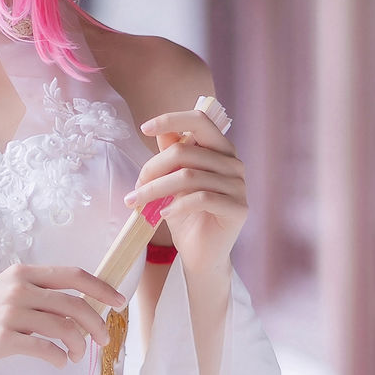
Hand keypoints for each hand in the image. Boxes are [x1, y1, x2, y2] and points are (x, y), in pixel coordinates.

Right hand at [0, 264, 123, 374]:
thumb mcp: (6, 291)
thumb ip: (39, 293)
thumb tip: (80, 306)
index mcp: (23, 273)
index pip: (73, 276)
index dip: (102, 289)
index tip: (119, 303)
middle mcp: (19, 289)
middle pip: (75, 304)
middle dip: (97, 324)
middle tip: (104, 340)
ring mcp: (10, 313)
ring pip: (64, 328)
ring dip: (79, 346)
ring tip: (76, 356)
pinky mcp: (3, 339)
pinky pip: (46, 349)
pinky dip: (59, 358)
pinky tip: (59, 362)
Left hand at [132, 107, 247, 286]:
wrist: (201, 255)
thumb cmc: (187, 217)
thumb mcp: (173, 181)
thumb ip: (172, 155)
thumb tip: (160, 130)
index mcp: (220, 150)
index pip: (200, 120)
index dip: (171, 119)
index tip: (144, 128)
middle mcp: (233, 163)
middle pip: (186, 151)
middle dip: (153, 167)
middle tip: (135, 186)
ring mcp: (238, 186)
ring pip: (189, 177)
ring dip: (156, 189)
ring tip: (137, 202)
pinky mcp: (238, 208)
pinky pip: (201, 198)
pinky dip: (177, 205)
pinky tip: (163, 215)